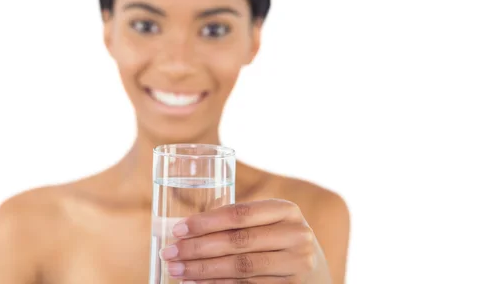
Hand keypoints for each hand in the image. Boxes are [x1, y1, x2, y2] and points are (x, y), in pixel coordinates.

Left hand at [159, 199, 330, 283]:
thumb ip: (237, 219)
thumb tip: (185, 225)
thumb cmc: (279, 240)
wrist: (317, 273)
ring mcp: (297, 265)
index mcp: (287, 210)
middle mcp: (297, 235)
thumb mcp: (268, 222)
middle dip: (198, 248)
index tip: (178, 229)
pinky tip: (196, 283)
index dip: (206, 221)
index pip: (240, 213)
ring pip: (240, 268)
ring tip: (177, 270)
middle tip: (169, 252)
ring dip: (203, 270)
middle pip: (238, 242)